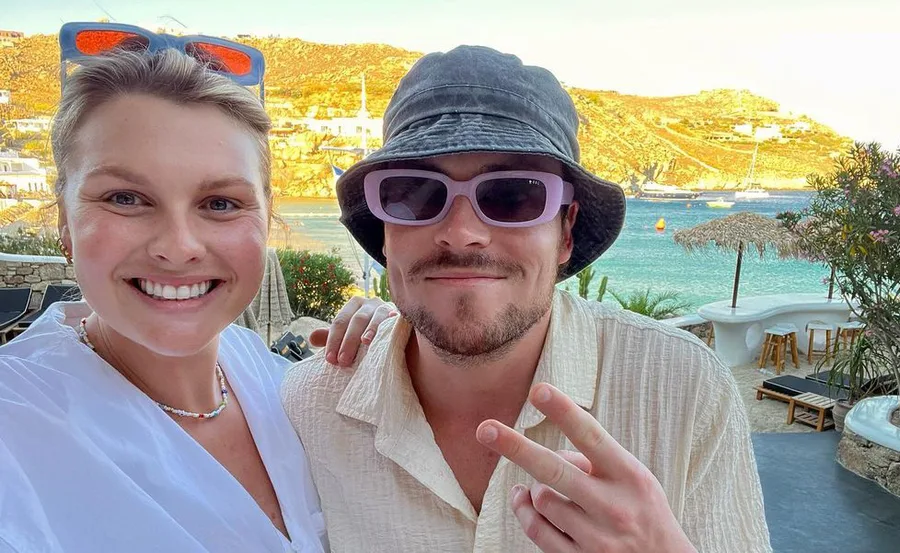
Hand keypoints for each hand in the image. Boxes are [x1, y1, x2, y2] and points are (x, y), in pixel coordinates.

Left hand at [309, 296, 396, 366]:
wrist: (394, 332)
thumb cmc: (366, 335)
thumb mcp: (347, 335)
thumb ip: (331, 337)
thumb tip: (311, 338)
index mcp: (353, 305)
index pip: (339, 321)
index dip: (333, 340)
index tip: (330, 359)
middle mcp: (369, 303)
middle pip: (356, 320)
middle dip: (348, 340)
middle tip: (343, 361)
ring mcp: (386, 306)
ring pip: (376, 316)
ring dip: (370, 329)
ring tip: (365, 343)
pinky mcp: (401, 314)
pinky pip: (396, 318)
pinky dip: (392, 322)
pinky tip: (390, 330)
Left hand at [475, 383, 695, 552]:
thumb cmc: (646, 514)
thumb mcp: (637, 481)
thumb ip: (599, 462)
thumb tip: (552, 453)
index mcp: (631, 477)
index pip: (592, 436)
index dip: (564, 412)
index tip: (539, 390)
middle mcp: (613, 507)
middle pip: (554, 470)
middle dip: (516, 447)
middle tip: (484, 428)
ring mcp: (596, 538)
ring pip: (542, 499)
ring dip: (536, 489)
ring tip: (542, 487)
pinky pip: (537, 530)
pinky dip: (526, 512)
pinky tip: (523, 501)